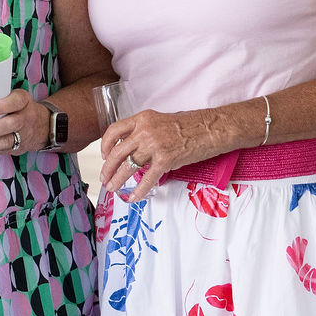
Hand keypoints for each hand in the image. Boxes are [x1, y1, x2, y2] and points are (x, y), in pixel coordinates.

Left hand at [0, 88, 48, 156]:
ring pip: (6, 142)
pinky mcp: (19, 147)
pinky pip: (3, 150)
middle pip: (11, 125)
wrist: (44, 125)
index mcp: (24, 101)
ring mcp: (24, 134)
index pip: (16, 101)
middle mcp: (26, 117)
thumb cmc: (21, 107)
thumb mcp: (17, 96)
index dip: (4, 105)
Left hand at [101, 107, 237, 201]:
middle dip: (107, 167)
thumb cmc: (190, 125)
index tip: (104, 155)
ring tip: (112, 188)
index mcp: (142, 118)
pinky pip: (147, 179)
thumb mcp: (161, 121)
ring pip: (128, 166)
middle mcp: (145, 131)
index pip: (114, 130)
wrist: (211, 128)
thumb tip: (133, 148)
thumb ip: (145, 131)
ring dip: (117, 179)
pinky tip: (133, 197)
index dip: (105, 144)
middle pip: (117, 151)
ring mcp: (154, 145)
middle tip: (104, 177)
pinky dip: (138, 191)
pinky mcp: (165, 160)